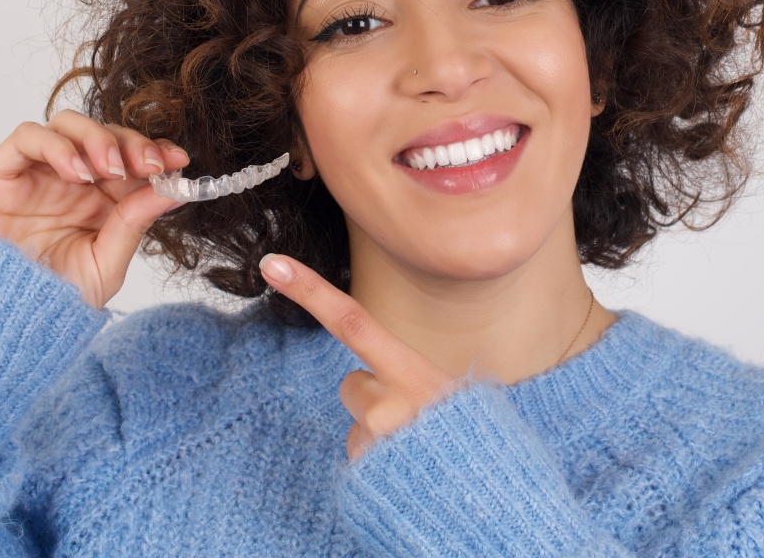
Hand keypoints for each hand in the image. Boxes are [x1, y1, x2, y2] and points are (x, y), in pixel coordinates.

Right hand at [0, 109, 190, 309]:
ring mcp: (37, 173)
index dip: (157, 150)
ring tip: (112, 170)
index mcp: (102, 199)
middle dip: (135, 144)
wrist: (4, 321)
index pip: (133, 156)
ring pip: (70, 124)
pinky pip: (28, 136)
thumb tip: (175, 189)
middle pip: (107, 134)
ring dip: (100, 138)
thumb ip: (135, 223)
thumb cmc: (50, 298)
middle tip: (151, 165)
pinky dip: (57, 145)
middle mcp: (71, 181)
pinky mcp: (2, 173)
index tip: (178, 159)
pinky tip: (76, 174)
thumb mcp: (105, 263)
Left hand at [260, 254, 462, 460]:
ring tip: (418, 450)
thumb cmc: (474, 440)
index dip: (310, 290)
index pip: (353, 322)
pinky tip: (408, 472)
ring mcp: (376, 446)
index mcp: (417, 375)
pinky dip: (378, 465)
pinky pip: (359, 460)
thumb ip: (410, 377)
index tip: (272, 264)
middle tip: (412, 417)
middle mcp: (390, 408)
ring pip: (357, 425)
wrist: (491, 500)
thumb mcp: (452, 393)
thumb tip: (366, 379)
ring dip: (379, 435)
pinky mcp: (366, 479)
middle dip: (372, 395)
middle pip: (352, 384)